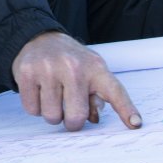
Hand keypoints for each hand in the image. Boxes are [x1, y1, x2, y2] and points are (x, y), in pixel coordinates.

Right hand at [11, 31, 141, 130]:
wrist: (38, 38)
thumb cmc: (68, 61)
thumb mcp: (89, 70)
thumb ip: (96, 95)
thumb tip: (94, 118)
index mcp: (95, 67)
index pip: (115, 91)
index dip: (126, 110)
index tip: (135, 124)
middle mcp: (73, 67)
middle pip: (75, 116)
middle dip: (71, 121)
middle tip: (69, 109)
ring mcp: (48, 70)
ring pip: (52, 116)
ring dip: (52, 113)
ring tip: (53, 96)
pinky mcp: (27, 74)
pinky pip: (32, 110)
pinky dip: (35, 107)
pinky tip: (39, 91)